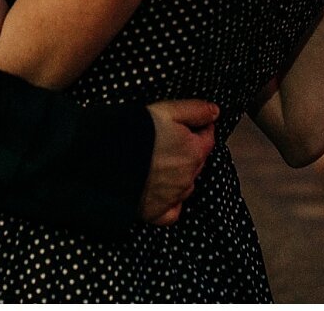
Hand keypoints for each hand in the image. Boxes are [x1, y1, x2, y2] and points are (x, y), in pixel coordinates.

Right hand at [140, 99, 217, 224]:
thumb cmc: (137, 131)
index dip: (200, 129)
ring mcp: (174, 197)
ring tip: (158, 163)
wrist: (108, 158)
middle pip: (197, 163)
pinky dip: (170, 203)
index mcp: (194, 152)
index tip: (189, 125)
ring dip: (179, 175)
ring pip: (185, 186)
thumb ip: (196, 110)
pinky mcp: (157, 212)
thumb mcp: (167, 110)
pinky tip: (160, 193)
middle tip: (168, 141)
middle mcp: (188, 177)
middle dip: (189, 152)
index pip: (208, 139)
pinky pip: (171, 212)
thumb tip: (215, 112)